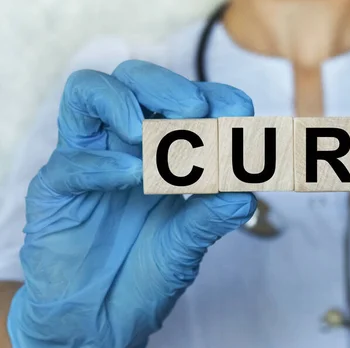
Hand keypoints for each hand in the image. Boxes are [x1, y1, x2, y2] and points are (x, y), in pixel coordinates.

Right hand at [7, 61, 256, 346]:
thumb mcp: (187, 245)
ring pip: (89, 93)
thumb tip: (245, 191)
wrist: (98, 318)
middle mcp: (124, 145)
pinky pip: (72, 160)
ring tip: (148, 134)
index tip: (238, 112)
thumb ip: (212, 216)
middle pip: (134, 79)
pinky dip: (104, 164)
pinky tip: (132, 178)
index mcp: (164, 149)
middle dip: (167, 86)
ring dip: (125, 102)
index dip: (214, 97)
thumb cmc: (145, 273)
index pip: (185, 99)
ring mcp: (88, 160)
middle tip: (196, 111)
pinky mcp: (56, 188)